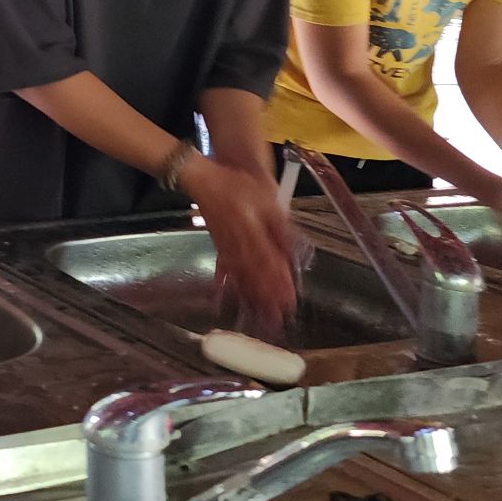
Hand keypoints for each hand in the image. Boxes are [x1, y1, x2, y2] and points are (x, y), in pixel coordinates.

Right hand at [180, 156, 298, 327]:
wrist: (205, 179)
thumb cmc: (236, 185)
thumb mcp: (269, 201)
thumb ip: (282, 228)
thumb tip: (296, 251)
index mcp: (254, 236)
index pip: (270, 268)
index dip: (280, 287)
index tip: (289, 303)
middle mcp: (239, 247)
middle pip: (256, 279)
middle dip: (267, 301)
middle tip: (276, 321)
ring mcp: (227, 248)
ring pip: (241, 278)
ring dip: (250, 299)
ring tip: (258, 316)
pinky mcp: (219, 245)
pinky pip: (224, 270)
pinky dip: (227, 285)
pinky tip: (226, 296)